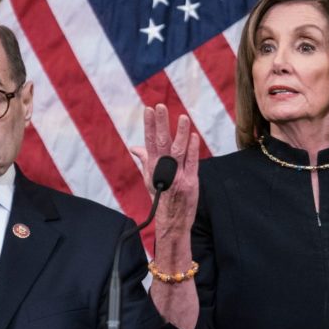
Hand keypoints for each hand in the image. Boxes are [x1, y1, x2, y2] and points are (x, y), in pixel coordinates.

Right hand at [130, 104, 199, 244]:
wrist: (172, 222)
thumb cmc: (161, 198)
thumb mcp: (150, 179)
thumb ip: (145, 160)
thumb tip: (134, 147)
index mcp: (153, 168)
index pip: (149, 142)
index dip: (149, 126)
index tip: (148, 109)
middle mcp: (163, 170)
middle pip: (161, 143)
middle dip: (161, 124)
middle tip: (160, 106)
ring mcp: (178, 176)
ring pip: (178, 151)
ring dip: (180, 133)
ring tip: (183, 117)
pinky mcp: (191, 182)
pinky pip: (192, 163)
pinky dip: (193, 149)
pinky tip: (194, 136)